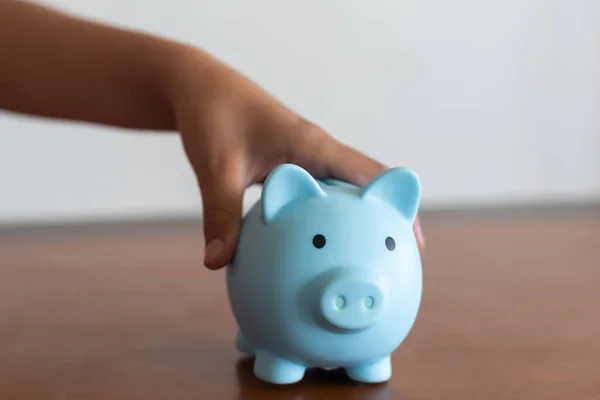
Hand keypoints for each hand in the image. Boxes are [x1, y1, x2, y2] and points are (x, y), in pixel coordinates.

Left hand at [164, 49, 424, 268]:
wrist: (199, 87)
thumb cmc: (213, 115)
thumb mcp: (217, 167)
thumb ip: (221, 215)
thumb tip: (217, 264)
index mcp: (313, 147)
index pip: (372, 176)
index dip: (399, 207)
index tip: (414, 243)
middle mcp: (317, 152)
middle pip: (367, 188)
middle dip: (383, 222)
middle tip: (391, 264)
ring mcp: (305, 159)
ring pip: (343, 194)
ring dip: (354, 224)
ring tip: (358, 264)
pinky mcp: (290, 167)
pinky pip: (317, 197)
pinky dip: (323, 221)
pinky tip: (310, 249)